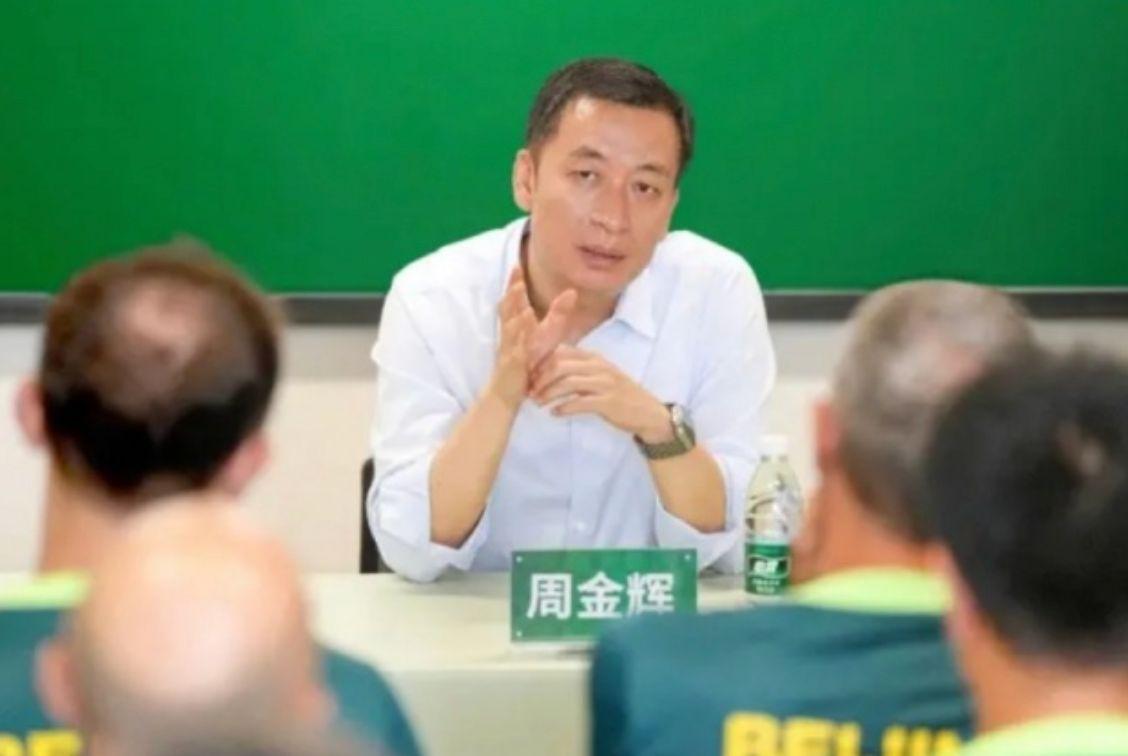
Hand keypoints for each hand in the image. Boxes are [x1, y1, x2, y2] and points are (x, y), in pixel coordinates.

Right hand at [486, 267, 576, 408]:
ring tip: (519, 291)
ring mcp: (509, 350)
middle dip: (512, 290)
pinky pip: (515, 349)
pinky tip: (524, 328)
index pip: (511, 302)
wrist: (506, 396)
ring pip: (510, 326)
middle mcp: (509, 336)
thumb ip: (556, 316)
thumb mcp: (544, 338)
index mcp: (514, 329)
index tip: (517, 264)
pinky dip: (519, 338)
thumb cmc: (526, 368)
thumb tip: (571, 293)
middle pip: (507, 309)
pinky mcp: (513, 365)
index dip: (513, 284)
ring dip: (514, 309)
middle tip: (516, 270)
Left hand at [529, 345, 673, 442]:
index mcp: (595, 358)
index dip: (542, 363)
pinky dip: (564, 408)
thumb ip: (580, 370)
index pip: (562, 352)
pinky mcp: (608, 403)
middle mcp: (599, 367)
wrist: (648, 413)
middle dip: (542, 379)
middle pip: (561, 365)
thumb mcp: (601, 376)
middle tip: (531, 392)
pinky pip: (580, 403)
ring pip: (568, 383)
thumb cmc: (620, 395)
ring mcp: (605, 384)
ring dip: (549, 393)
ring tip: (539, 403)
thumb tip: (550, 370)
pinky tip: (555, 413)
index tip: (531, 376)